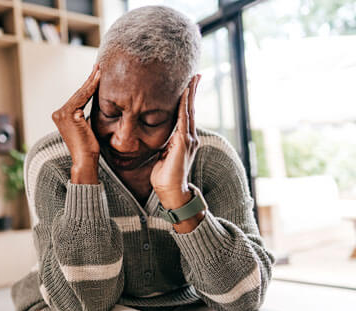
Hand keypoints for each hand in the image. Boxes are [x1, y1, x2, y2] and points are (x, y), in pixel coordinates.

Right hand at [51, 64, 100, 167]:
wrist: (86, 160)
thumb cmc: (89, 148)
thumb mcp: (87, 127)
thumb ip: (86, 115)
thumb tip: (97, 104)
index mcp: (61, 116)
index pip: (78, 98)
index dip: (88, 86)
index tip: (96, 74)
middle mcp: (58, 113)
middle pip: (78, 94)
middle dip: (90, 79)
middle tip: (99, 66)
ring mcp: (61, 113)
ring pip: (80, 94)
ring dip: (91, 80)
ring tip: (100, 69)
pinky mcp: (68, 114)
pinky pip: (83, 97)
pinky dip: (91, 87)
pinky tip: (98, 78)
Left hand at [150, 74, 200, 208]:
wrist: (171, 191)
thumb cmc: (165, 176)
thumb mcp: (163, 156)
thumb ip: (165, 145)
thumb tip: (161, 138)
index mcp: (184, 139)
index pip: (186, 115)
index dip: (187, 99)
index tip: (187, 85)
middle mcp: (189, 137)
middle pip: (191, 109)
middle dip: (193, 91)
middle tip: (195, 74)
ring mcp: (189, 139)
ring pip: (190, 111)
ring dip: (190, 94)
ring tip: (192, 78)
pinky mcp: (184, 142)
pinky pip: (184, 119)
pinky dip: (185, 105)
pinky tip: (185, 93)